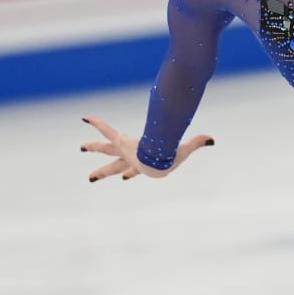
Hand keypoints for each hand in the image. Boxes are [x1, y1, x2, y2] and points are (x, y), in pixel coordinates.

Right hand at [81, 115, 213, 181]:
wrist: (157, 162)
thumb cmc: (170, 159)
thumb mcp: (184, 149)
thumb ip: (197, 142)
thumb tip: (212, 140)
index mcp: (142, 165)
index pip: (134, 171)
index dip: (130, 174)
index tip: (125, 177)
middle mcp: (130, 160)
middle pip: (113, 166)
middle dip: (103, 171)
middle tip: (91, 177)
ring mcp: (124, 152)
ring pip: (105, 149)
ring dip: (93, 147)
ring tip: (81, 148)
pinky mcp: (121, 143)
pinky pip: (107, 130)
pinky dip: (97, 123)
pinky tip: (86, 117)